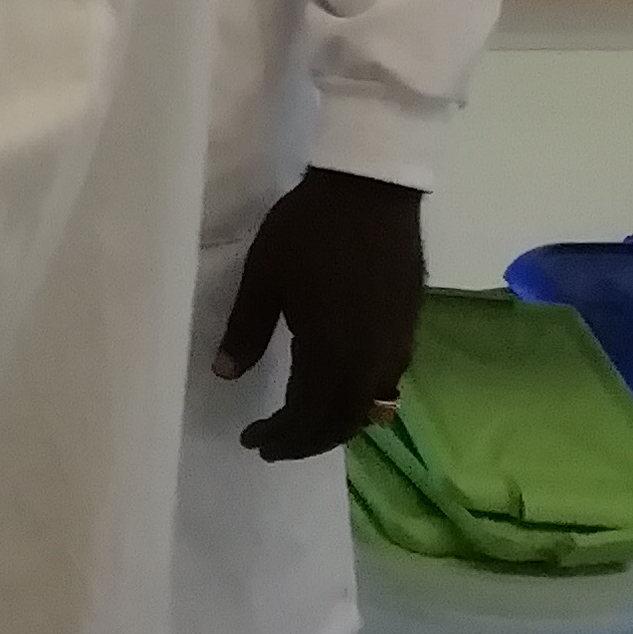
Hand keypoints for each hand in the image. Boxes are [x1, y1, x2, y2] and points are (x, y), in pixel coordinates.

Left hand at [214, 168, 427, 460]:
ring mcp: (396, 344)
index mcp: (332, 351)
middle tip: (272, 445)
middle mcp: (371, 359)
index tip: (253, 441)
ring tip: (301, 426)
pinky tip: (339, 391)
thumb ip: (245, 331)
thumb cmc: (308, 229)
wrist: (371, 188)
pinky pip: (385, 382)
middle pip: (341, 421)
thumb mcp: (263, 276)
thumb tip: (224, 375)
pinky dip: (359, 400)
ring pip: (367, 406)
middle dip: (306, 441)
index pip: (308, 416)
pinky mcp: (408, 327)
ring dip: (334, 424)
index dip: (282, 437)